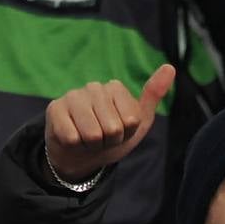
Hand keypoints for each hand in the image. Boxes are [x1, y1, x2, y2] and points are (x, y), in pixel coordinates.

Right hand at [46, 65, 175, 180]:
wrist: (81, 156)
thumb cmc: (112, 139)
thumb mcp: (138, 122)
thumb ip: (153, 96)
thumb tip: (170, 67)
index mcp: (115, 87)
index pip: (131, 120)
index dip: (125, 134)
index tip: (118, 132)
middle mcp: (93, 87)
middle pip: (112, 128)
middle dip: (109, 141)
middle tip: (102, 138)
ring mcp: (72, 96)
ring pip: (93, 134)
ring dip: (92, 145)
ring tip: (88, 139)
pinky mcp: (54, 109)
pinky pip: (72, 138)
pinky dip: (75, 146)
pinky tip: (73, 139)